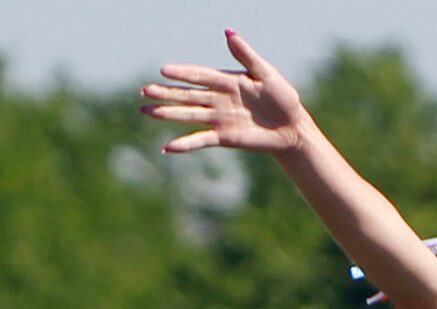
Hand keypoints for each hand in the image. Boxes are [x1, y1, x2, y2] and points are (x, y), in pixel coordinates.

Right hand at [141, 31, 304, 157]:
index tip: (164, 70)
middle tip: (144, 92)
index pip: (199, 75)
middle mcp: (218, 99)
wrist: (292, 127)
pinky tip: (168, 147)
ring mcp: (220, 119)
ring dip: (167, 114)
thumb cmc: (282, 97)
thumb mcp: (265, 72)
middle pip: (187, 95)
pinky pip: (201, 140)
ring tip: (145, 112)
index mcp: (226, 80)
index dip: (182, 73)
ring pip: (188, 115)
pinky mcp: (225, 138)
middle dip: (165, 93)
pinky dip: (185, 145)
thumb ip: (246, 55)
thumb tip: (228, 33)